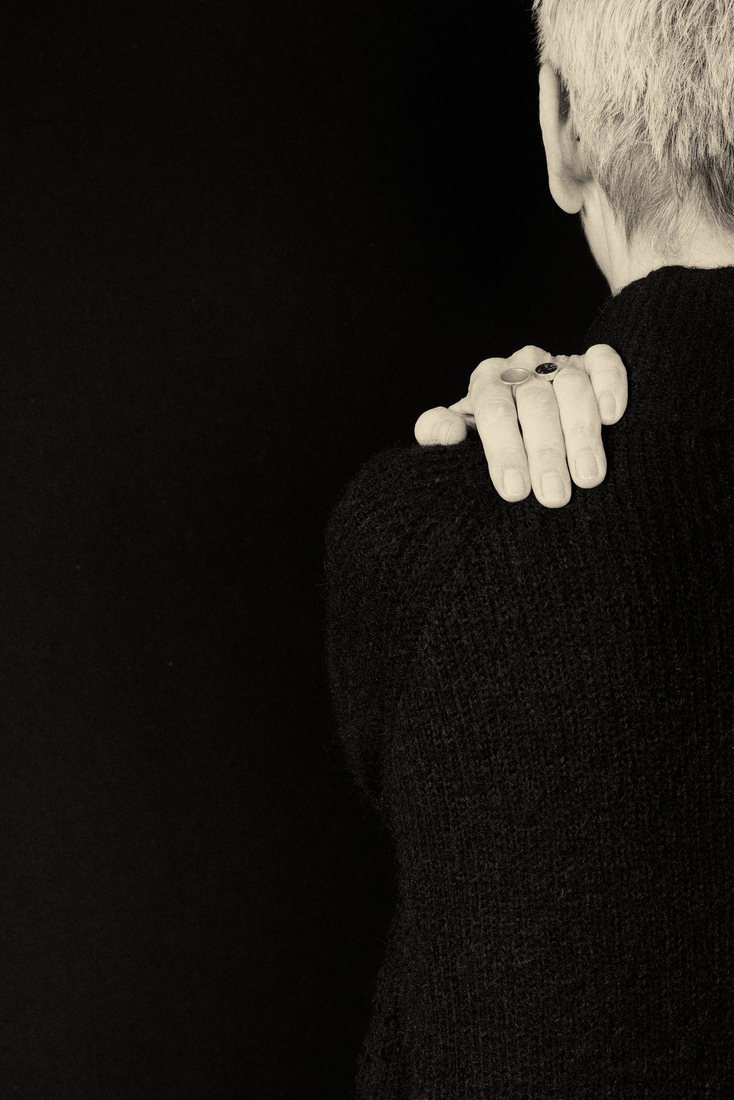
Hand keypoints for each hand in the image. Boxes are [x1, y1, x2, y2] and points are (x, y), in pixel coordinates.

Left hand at [414, 344, 626, 508]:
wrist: (523, 423)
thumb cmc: (490, 439)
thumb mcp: (459, 438)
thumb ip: (437, 432)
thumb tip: (449, 433)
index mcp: (487, 380)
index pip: (494, 409)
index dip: (504, 450)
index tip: (514, 491)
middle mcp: (522, 366)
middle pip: (535, 402)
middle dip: (545, 452)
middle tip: (553, 495)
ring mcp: (559, 362)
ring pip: (572, 387)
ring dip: (582, 433)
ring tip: (588, 478)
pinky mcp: (593, 363)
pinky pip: (605, 363)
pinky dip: (610, 384)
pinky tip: (612, 417)